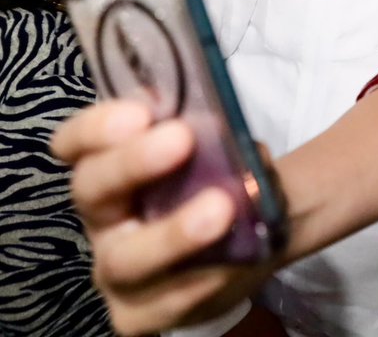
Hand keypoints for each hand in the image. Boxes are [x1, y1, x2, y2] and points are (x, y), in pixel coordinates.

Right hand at [52, 101, 275, 334]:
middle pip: (92, 190)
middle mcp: (103, 216)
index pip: (76, 143)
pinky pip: (162, 302)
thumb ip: (208, 126)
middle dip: (132, 163)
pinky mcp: (139, 313)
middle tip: (180, 139)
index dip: (95, 128)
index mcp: (109, 165)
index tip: (139, 112)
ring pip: (125, 258)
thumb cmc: (220, 178)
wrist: (254, 236)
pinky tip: (228, 263)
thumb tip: (208, 114)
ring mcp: (116, 269)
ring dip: (172, 233)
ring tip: (220, 209)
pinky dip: (198, 281)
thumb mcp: (218, 143)